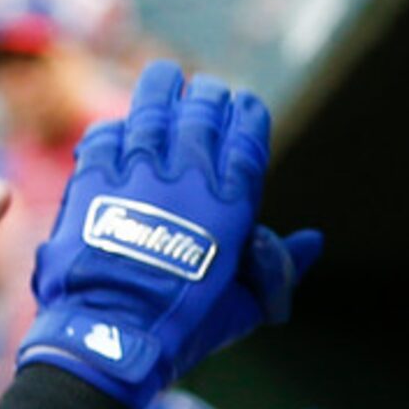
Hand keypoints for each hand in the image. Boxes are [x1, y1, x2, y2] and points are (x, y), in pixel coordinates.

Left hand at [20, 62, 319, 407]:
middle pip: (201, 113)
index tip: (247, 104)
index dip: (248, 116)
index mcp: (230, 204)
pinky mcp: (94, 175)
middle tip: (208, 89)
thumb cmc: (185, 326)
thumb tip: (315, 241)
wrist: (114, 332)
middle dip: (208, 97)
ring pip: (152, 108)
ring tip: (165, 77)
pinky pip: (107, 133)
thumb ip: (280, 265)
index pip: (245, 138)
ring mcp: (138, 170)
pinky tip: (123, 126)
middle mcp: (187, 175)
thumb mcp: (244, 303)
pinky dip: (117, 127)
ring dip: (161, 89)